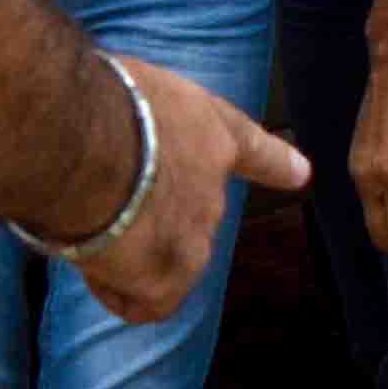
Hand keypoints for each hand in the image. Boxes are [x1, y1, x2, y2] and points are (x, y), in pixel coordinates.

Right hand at [55, 56, 306, 324]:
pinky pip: (141, 300)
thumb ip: (140, 116)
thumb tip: (115, 135)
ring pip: (165, 259)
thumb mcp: (135, 89)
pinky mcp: (165, 279)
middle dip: (154, 214)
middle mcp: (215, 189)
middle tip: (103, 201)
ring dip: (131, 253)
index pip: (255, 150)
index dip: (277, 164)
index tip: (300, 173)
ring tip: (87, 229)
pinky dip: (113, 288)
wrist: (87, 146)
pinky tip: (89, 264)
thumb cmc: (102, 102)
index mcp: (214, 133)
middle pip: (195, 213)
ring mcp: (195, 237)